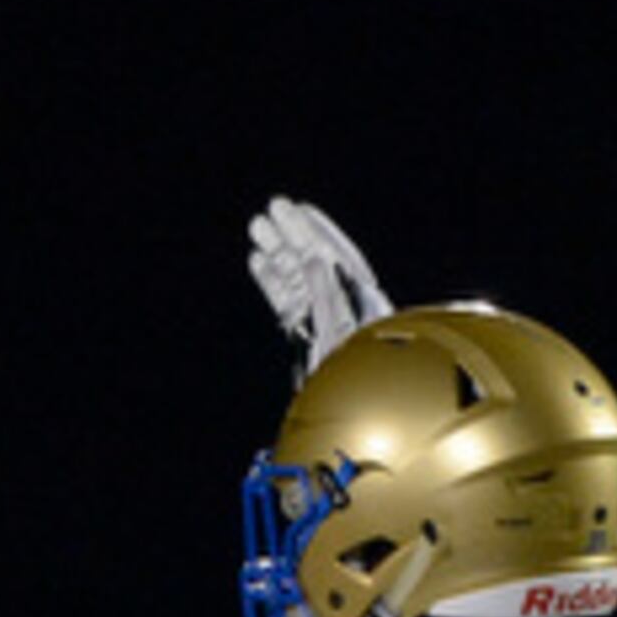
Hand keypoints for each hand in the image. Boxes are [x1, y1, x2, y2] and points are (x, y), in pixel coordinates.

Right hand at [248, 196, 393, 371]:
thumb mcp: (338, 330)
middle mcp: (339, 304)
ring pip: (295, 277)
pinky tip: (258, 262)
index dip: (317, 230)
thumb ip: (326, 293)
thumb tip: (314, 259)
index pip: (337, 254)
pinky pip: (286, 300)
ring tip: (258, 229)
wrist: (345, 406)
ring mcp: (319, 317)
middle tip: (272, 210)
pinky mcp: (302, 333)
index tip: (299, 209)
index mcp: (359, 298)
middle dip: (292, 234)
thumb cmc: (352, 372)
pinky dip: (272, 280)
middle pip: (313, 260)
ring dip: (277, 252)